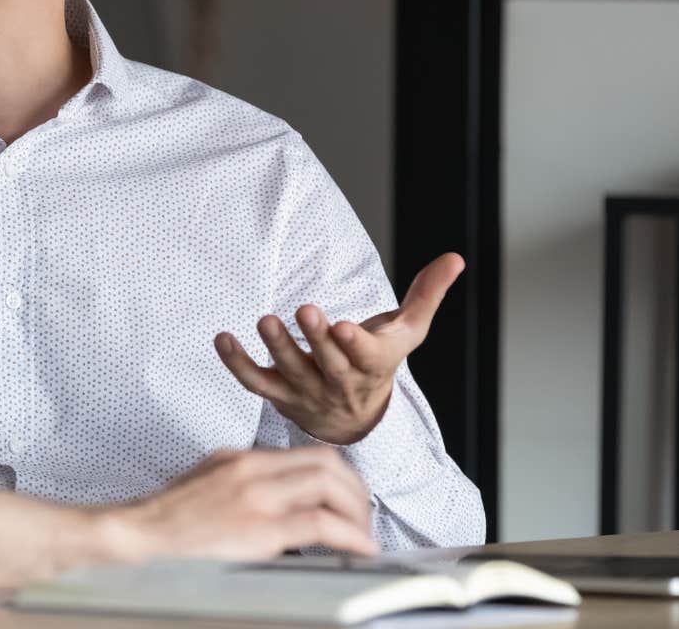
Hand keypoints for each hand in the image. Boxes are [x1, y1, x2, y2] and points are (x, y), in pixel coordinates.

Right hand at [111, 446, 376, 558]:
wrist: (134, 536)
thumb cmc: (164, 523)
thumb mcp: (204, 487)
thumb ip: (240, 486)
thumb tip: (273, 503)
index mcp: (239, 459)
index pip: (307, 454)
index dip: (340, 476)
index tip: (348, 499)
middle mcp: (251, 469)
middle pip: (327, 462)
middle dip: (356, 491)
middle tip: (363, 517)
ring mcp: (256, 496)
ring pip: (330, 485)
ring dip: (358, 512)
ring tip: (363, 535)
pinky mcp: (259, 528)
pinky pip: (321, 524)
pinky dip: (350, 536)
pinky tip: (359, 549)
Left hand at [214, 253, 463, 444]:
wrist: (356, 421)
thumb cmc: (380, 363)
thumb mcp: (408, 331)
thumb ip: (428, 294)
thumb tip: (455, 257)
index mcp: (373, 366)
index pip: (368, 358)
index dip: (356, 345)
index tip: (345, 326)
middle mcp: (340, 383)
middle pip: (329, 364)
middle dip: (317, 339)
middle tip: (305, 311)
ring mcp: (308, 392)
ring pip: (291, 373)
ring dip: (278, 348)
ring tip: (265, 321)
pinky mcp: (280, 395)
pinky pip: (256, 382)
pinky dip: (237, 363)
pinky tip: (223, 338)